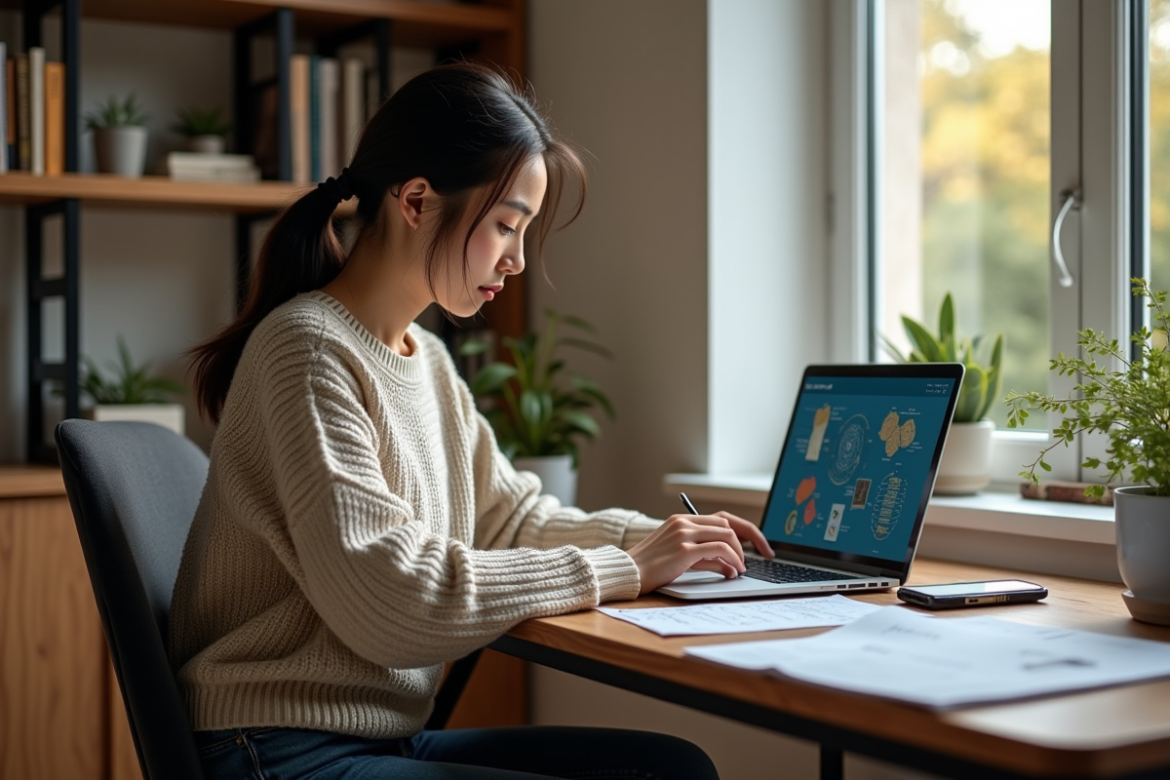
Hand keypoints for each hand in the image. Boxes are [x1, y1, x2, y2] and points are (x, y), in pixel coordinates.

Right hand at [627, 511, 773, 594]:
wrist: (628, 572)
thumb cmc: (651, 567)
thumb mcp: (680, 555)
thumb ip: (705, 555)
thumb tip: (731, 565)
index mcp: (682, 519)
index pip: (722, 519)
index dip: (744, 531)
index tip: (758, 544)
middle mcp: (684, 522)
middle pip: (728, 525)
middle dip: (749, 540)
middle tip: (759, 556)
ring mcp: (684, 534)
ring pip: (727, 536)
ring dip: (740, 554)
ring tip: (742, 568)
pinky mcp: (684, 549)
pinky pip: (719, 550)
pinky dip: (732, 561)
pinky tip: (733, 572)